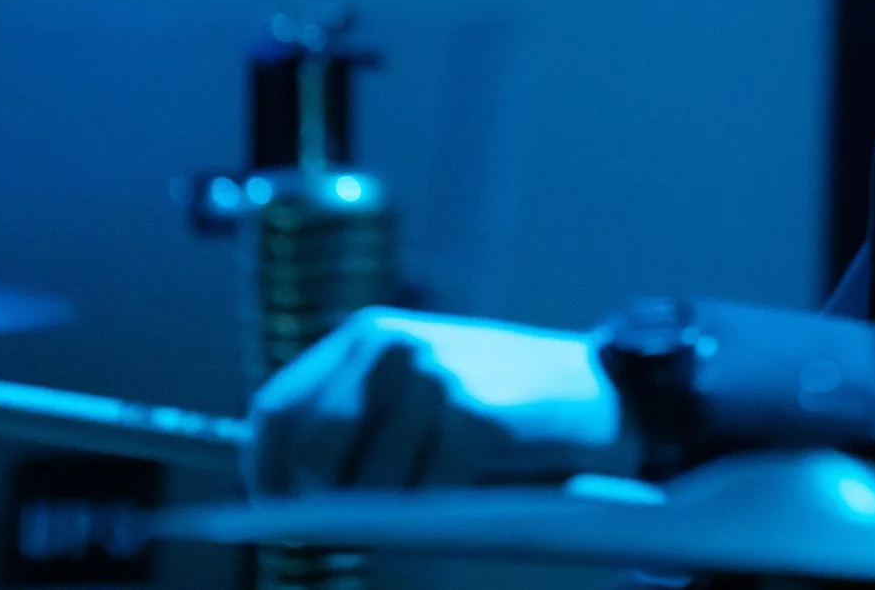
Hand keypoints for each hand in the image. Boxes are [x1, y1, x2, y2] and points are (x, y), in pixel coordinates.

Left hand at [245, 308, 640, 494]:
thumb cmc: (508, 401)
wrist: (611, 390)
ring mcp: (433, 382)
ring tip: (427, 515)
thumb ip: (360, 421)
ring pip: (366, 489)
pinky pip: (422, 502)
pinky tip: (461, 512)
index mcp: (367, 335)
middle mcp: (391, 348)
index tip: (274, 520)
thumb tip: (289, 498)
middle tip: (348, 540)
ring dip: (386, 525)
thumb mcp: (422, 388)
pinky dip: (432, 525)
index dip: (263, 475)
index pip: (276, 411)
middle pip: (311, 457)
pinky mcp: (472, 422)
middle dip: (320, 512)